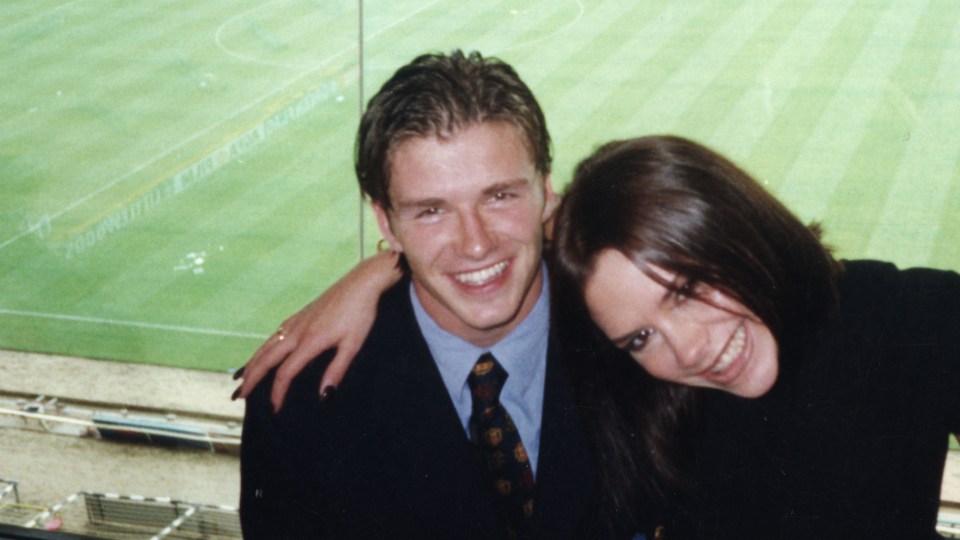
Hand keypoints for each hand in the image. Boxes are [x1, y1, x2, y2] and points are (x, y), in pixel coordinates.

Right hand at [233, 251, 401, 410]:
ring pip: (266, 345)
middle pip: (266, 358)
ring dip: (252, 363)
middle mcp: (296, 331)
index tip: (275, 408)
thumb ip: (336, 370)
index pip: (285, 372)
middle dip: (251, 378)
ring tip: (241, 378)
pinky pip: (274, 335)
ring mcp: (296, 321)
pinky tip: (263, 353)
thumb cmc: (360, 314)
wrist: (360, 283)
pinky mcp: (299, 315)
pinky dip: (262, 348)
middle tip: (238, 396)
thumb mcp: (353, 344)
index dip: (278, 392)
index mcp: (309, 341)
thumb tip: (323, 395)